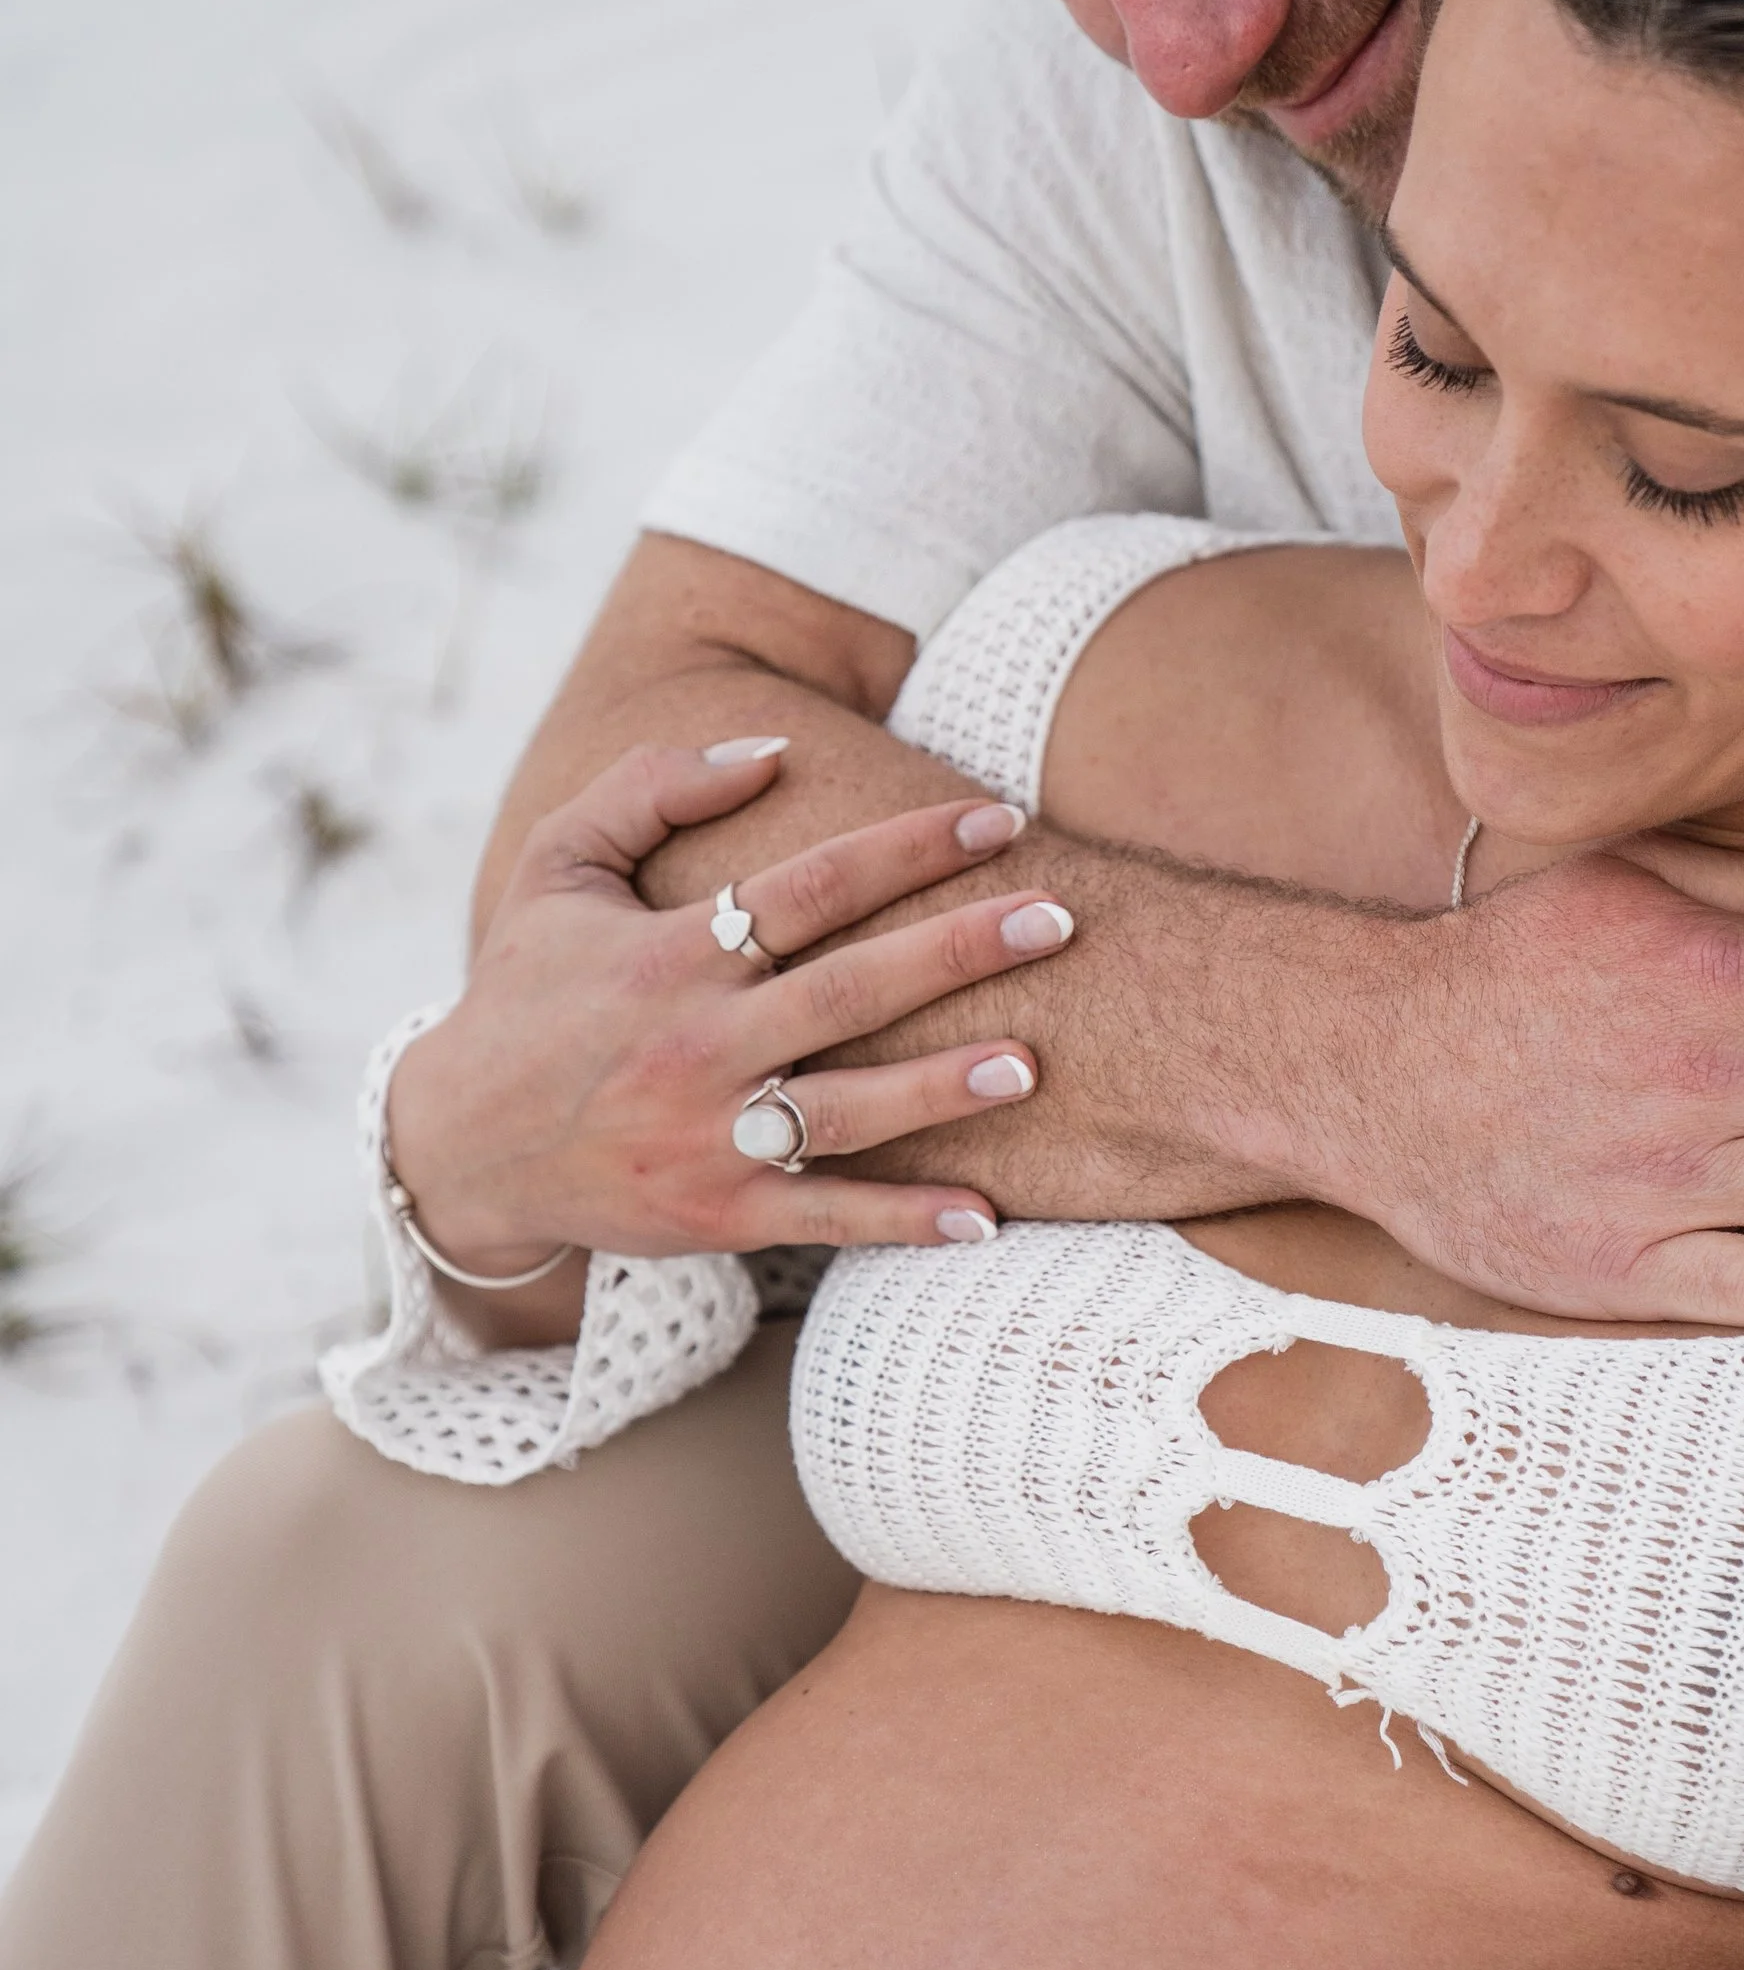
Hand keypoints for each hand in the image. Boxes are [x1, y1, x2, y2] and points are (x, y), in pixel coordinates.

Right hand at [388, 740, 1076, 1276]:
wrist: (458, 1144)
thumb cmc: (527, 992)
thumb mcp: (559, 867)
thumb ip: (652, 786)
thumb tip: (773, 749)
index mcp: (672, 952)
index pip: (812, 886)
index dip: (909, 848)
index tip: (1001, 821)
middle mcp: (698, 1042)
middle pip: (851, 989)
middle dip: (959, 950)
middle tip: (1058, 918)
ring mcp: (710, 1133)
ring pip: (848, 1109)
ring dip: (942, 1089)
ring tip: (1031, 1063)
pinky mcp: (717, 1213)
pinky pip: (826, 1217)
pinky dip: (904, 1220)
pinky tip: (985, 1215)